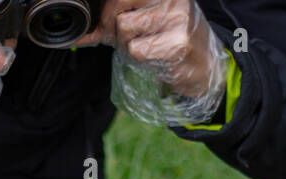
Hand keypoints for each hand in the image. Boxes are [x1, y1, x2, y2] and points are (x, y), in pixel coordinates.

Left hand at [75, 0, 222, 98]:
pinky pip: (137, 50)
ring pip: (125, 28)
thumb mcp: (146, 21)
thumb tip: (80, 34)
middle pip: (118, 4)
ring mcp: (176, 18)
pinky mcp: (178, 43)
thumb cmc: (171, 41)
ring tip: (144, 48)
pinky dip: (139, 59)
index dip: (107, 10)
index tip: (108, 25)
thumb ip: (115, 21)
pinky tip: (154, 58)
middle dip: (111, 27)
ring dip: (127, 45)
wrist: (204, 65)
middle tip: (122, 40)